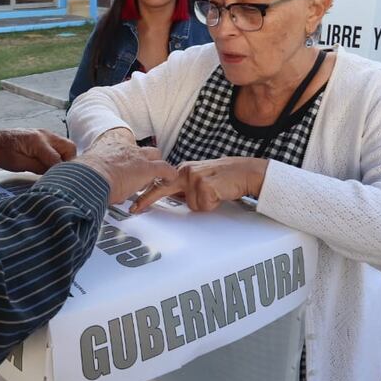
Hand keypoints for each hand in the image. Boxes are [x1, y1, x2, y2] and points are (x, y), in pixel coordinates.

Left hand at [0, 128, 75, 173]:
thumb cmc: (3, 152)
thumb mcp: (17, 164)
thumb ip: (37, 167)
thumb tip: (53, 173)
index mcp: (37, 142)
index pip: (57, 159)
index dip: (60, 172)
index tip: (60, 182)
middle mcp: (45, 134)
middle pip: (70, 148)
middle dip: (69, 162)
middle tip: (61, 175)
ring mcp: (46, 133)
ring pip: (67, 145)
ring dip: (66, 158)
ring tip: (56, 170)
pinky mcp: (45, 135)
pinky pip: (60, 144)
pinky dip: (60, 154)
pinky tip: (51, 163)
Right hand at [74, 138, 177, 204]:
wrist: (89, 178)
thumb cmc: (81, 178)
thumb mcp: (82, 170)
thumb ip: (86, 173)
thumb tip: (82, 183)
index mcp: (107, 148)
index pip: (121, 149)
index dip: (124, 159)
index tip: (122, 167)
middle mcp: (123, 149)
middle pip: (139, 150)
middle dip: (143, 160)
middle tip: (139, 174)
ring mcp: (136, 157)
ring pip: (154, 155)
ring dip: (155, 166)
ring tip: (156, 178)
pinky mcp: (147, 169)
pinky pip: (165, 168)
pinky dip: (169, 174)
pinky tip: (171, 179)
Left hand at [129, 157, 267, 212]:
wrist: (245, 171)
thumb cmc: (225, 178)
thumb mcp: (201, 179)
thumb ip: (186, 187)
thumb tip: (173, 197)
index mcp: (183, 171)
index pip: (161, 183)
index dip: (147, 195)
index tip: (135, 205)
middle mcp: (186, 172)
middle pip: (163, 190)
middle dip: (148, 199)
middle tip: (135, 209)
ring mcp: (194, 178)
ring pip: (192, 206)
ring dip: (204, 205)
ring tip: (215, 194)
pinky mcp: (204, 186)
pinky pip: (203, 207)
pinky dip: (213, 205)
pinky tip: (220, 194)